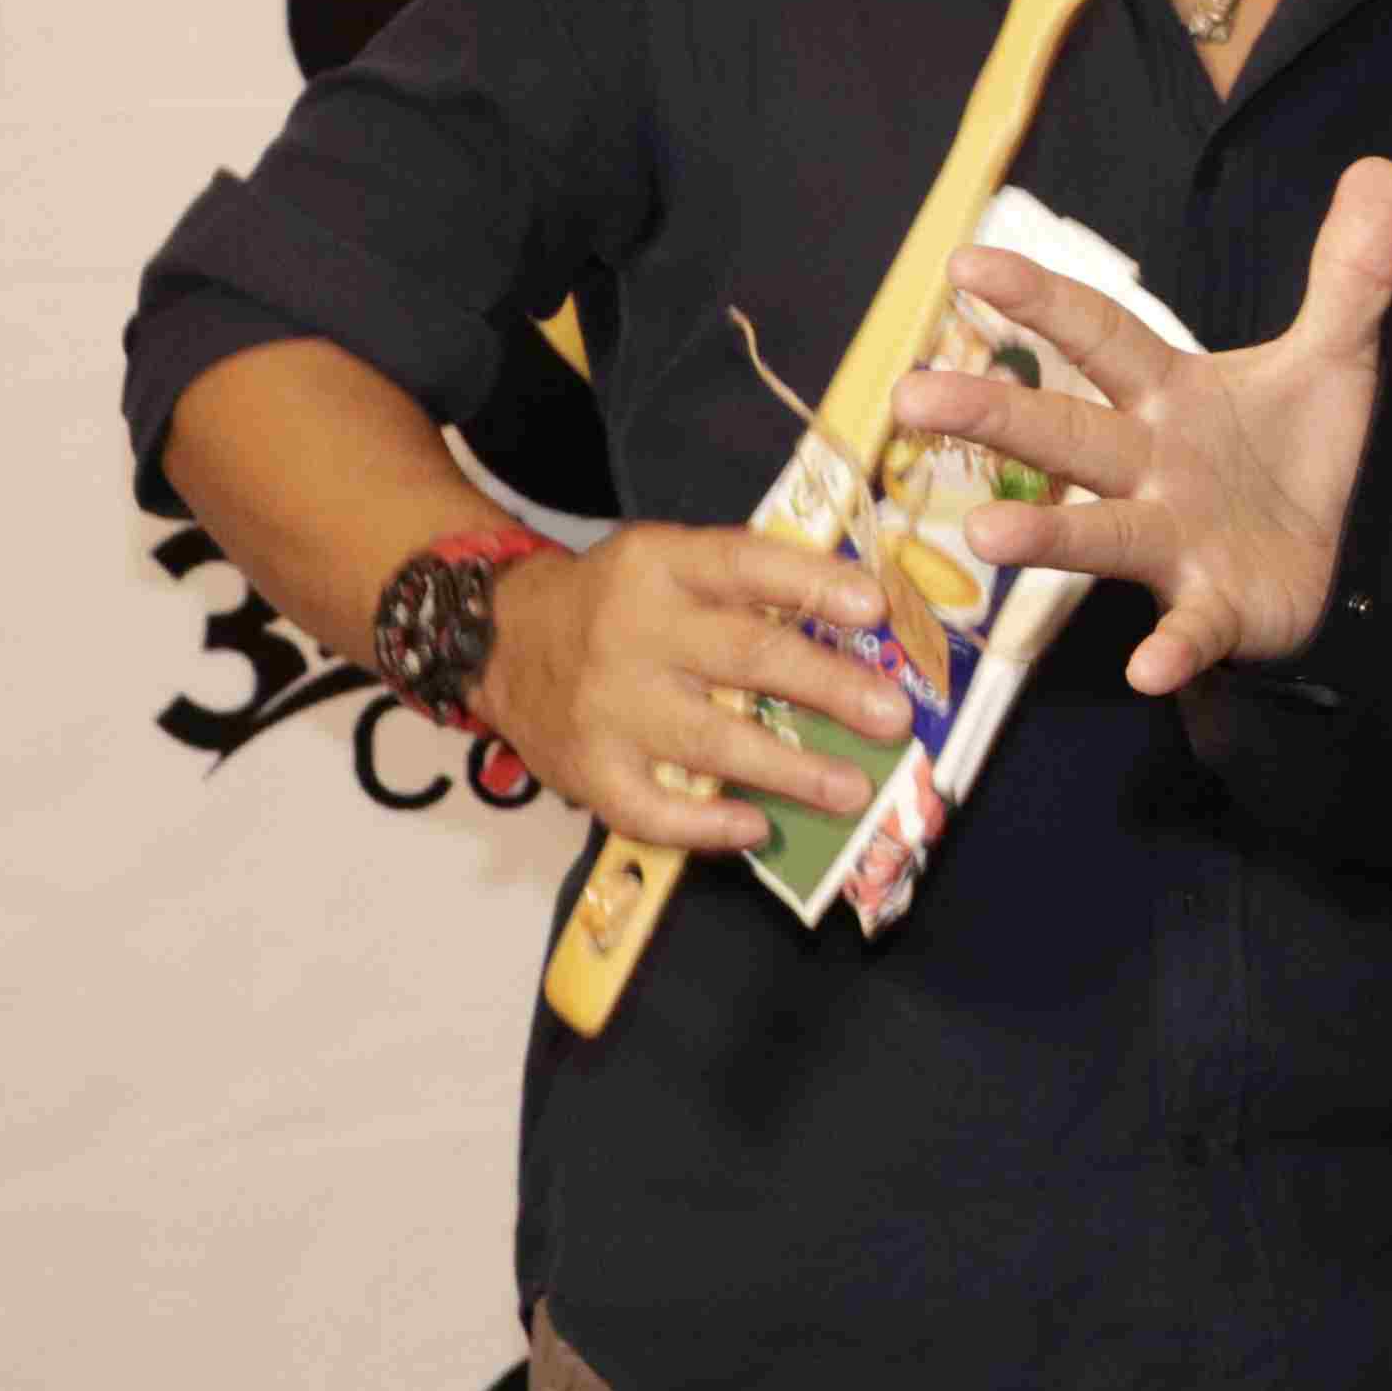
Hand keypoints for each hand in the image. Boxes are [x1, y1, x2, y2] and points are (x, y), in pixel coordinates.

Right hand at [470, 524, 905, 857]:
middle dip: (828, 688)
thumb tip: (864, 620)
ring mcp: (608, 704)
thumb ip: (747, 581)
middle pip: (745, 657)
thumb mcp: (669, 562)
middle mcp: (634, 630)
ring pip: (710, 740)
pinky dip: (705, 825)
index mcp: (662, 565)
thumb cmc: (617, 604)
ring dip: (790, 770)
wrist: (499, 641)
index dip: (812, 584)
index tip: (874, 607)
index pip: (746, 563)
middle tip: (892, 717)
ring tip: (853, 790)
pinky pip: (650, 808)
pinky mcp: (587, 768)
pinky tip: (756, 827)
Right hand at [891, 159, 1391, 693]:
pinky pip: (1189, 630)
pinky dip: (1171, 650)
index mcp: (1169, 395)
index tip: (966, 263)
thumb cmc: (1291, 453)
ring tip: (985, 536)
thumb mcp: (1334, 355)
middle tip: (910, 393)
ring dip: (1046, 536)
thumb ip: (1349, 272)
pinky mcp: (1216, 608)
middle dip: (994, 412)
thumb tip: (1382, 171)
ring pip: (1101, 534)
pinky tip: (1152, 672)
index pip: (1098, 335)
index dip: (1040, 299)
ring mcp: (1175, 541)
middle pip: (1066, 433)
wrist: (1333, 555)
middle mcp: (1151, 466)